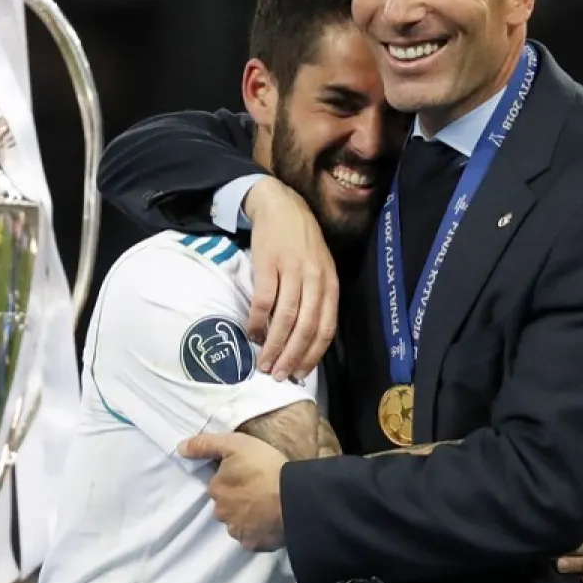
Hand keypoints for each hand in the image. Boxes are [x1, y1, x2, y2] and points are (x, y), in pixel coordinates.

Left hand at [177, 432, 289, 550]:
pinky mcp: (253, 545)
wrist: (293, 497)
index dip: (232, 480)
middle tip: (258, 492)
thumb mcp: (235, 444)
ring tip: (266, 507)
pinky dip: (258, 532)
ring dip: (247, 517)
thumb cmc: (264, 467)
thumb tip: (180, 448)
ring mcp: (237, 531)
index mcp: (216, 489)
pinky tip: (270, 523)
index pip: (218, 485)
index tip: (247, 476)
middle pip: (226, 506)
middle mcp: (221, 513)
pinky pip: (252, 538)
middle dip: (237, 501)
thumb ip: (206, 444)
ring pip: (237, 523)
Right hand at [242, 178, 338, 380]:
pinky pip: (264, 300)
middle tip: (278, 375)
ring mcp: (292, 271)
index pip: (325, 328)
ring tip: (263, 363)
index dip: (313, 354)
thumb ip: (317, 299)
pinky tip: (251, 333)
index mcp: (330, 284)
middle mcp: (315, 279)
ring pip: (285, 318)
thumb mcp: (320, 269)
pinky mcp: (269, 264)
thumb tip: (305, 340)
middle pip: (306, 327)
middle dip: (292, 356)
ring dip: (274, 345)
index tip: (300, 373)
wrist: (282, 206)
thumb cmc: (301, 243)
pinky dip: (257, 321)